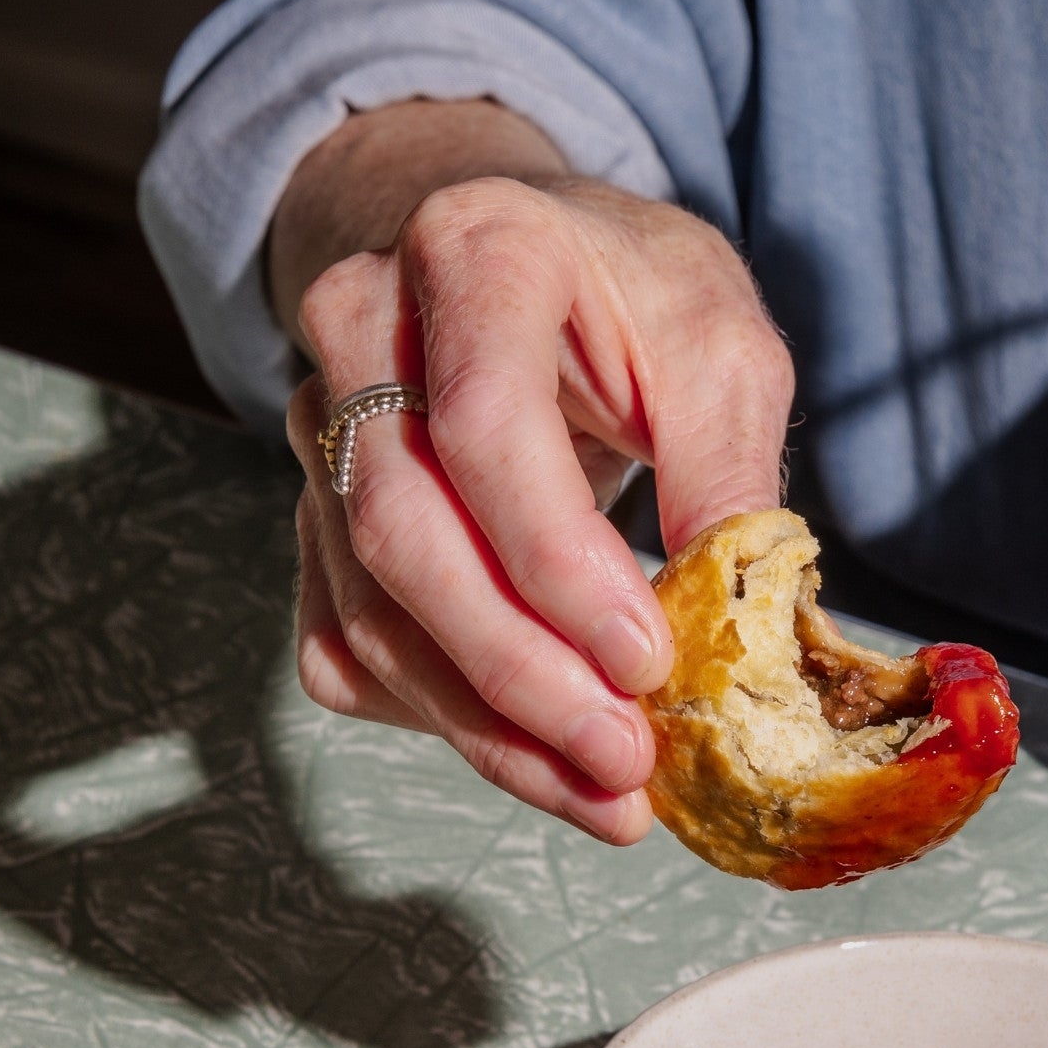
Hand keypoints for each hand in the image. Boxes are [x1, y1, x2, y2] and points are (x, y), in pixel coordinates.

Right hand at [288, 176, 793, 843]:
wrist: (524, 257)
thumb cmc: (630, 298)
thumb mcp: (719, 344)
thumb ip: (727, 470)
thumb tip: (731, 633)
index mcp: (475, 253)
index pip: (481, 428)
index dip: (558, 564)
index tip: (647, 661)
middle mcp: (364, 334)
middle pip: (402, 534)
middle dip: (517, 673)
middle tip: (623, 761)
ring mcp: (320, 432)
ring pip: (369, 612)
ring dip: (485, 726)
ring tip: (600, 794)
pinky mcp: (316, 517)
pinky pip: (349, 646)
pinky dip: (441, 719)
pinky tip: (532, 753)